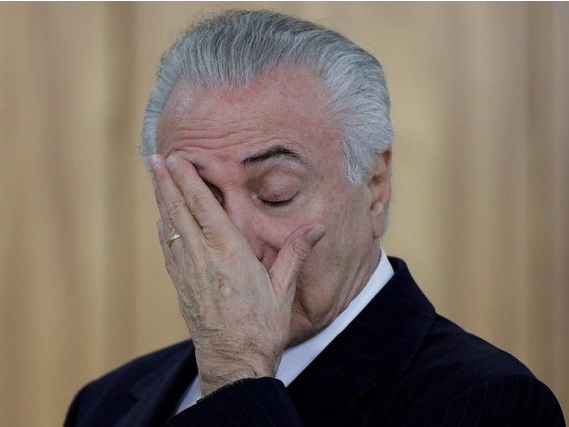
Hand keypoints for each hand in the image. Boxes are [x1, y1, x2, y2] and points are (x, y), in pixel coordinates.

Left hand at [150, 154, 324, 395]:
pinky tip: (161, 220)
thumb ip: (296, 254)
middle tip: (157, 158)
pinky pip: (169, 251)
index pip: (204, 208)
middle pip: (180, 212)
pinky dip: (164, 230)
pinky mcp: (182, 288)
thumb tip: (317, 228)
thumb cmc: (261, 328)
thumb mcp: (284, 290)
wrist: (234, 364)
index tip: (177, 160)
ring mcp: (188, 273)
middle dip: (167, 182)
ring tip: (156, 179)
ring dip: (162, 201)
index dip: (189, 181)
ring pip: (171, 228)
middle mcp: (203, 259)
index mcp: (229, 254)